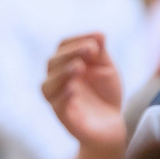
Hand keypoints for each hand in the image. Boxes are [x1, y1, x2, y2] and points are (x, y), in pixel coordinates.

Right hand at [42, 33, 126, 148]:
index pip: (63, 46)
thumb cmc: (106, 93)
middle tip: (90, 50)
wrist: (111, 124)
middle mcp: (57, 80)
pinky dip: (63, 95)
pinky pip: (56, 105)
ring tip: (79, 66)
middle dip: (71, 53)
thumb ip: (101, 52)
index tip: (98, 38)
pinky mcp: (63, 116)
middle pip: (53, 62)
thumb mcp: (107, 68)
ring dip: (62, 73)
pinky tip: (73, 88)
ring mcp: (58, 98)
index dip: (77, 39)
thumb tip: (99, 34)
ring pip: (48, 85)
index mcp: (66, 64)